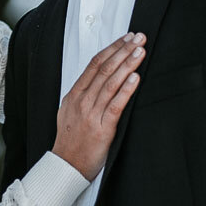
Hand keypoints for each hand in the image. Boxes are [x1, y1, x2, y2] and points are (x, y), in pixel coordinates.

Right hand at [52, 33, 145, 180]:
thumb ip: (83, 94)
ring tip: (140, 52)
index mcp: (74, 95)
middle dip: (123, 51)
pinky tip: (136, 78)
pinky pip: (115, 106)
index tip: (126, 39)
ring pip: (110, 83)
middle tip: (138, 38)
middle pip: (104, 69)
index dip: (112, 49)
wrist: (66, 167)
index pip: (95, 64)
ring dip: (127, 65)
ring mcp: (91, 114)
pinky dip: (126, 90)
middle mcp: (82, 101)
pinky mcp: (101, 129)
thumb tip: (100, 78)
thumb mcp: (70, 112)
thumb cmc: (71, 141)